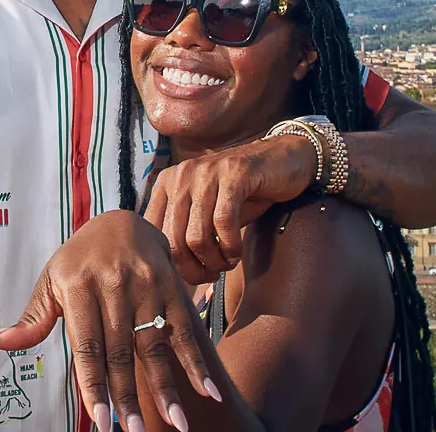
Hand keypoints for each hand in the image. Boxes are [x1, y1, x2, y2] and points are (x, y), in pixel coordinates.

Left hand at [0, 210, 221, 431]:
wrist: (122, 221)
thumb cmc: (79, 260)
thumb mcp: (51, 281)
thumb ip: (31, 319)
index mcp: (78, 285)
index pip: (87, 344)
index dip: (93, 383)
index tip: (99, 419)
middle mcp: (113, 285)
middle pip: (121, 351)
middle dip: (127, 395)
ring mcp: (146, 286)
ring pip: (155, 345)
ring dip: (166, 387)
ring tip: (175, 424)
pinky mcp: (171, 287)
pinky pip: (184, 330)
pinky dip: (196, 363)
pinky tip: (206, 392)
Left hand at [144, 131, 315, 284]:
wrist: (281, 161)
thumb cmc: (241, 193)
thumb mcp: (205, 211)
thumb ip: (184, 231)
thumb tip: (170, 272)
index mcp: (166, 184)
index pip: (154, 234)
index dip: (172, 263)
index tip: (192, 275)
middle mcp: (180, 176)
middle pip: (173, 240)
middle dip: (192, 269)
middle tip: (210, 276)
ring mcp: (206, 172)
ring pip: (197, 236)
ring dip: (213, 261)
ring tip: (225, 265)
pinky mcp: (233, 174)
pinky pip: (223, 222)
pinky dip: (230, 247)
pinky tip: (236, 254)